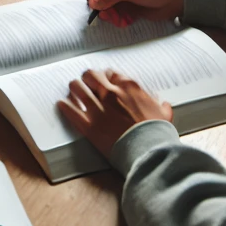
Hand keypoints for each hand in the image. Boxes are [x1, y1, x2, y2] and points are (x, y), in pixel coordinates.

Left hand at [58, 68, 172, 158]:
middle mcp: (110, 93)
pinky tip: (62, 104)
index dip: (106, 77)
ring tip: (72, 91)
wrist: (150, 153)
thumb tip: (161, 103)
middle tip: (86, 83)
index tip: (104, 81)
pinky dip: (64, 106)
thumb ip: (159, 105)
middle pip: (90, 75)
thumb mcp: (164, 116)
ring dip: (74, 89)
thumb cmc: (157, 134)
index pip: (110, 73)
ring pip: (77, 88)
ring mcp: (98, 108)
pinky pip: (71, 111)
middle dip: (87, 78)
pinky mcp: (89, 125)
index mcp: (128, 87)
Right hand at [83, 0, 183, 27]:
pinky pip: (112, 16)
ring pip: (102, 9)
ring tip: (119, 20)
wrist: (173, 0)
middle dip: (100, 8)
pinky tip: (126, 21)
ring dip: (109, 16)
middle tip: (108, 16)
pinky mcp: (123, 9)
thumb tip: (92, 3)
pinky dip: (116, 20)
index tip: (92, 3)